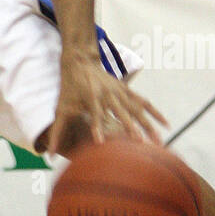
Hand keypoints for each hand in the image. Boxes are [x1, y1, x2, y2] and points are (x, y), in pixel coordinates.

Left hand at [49, 48, 166, 155]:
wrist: (80, 61)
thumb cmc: (69, 88)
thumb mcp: (61, 108)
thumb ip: (57, 132)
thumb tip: (48, 154)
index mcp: (92, 98)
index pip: (95, 115)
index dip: (97, 127)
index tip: (101, 142)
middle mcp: (109, 94)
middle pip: (123, 114)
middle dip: (133, 129)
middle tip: (142, 146)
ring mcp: (120, 92)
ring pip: (138, 110)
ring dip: (149, 125)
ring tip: (160, 142)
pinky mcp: (127, 90)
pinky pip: (144, 103)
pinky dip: (155, 113)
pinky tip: (166, 124)